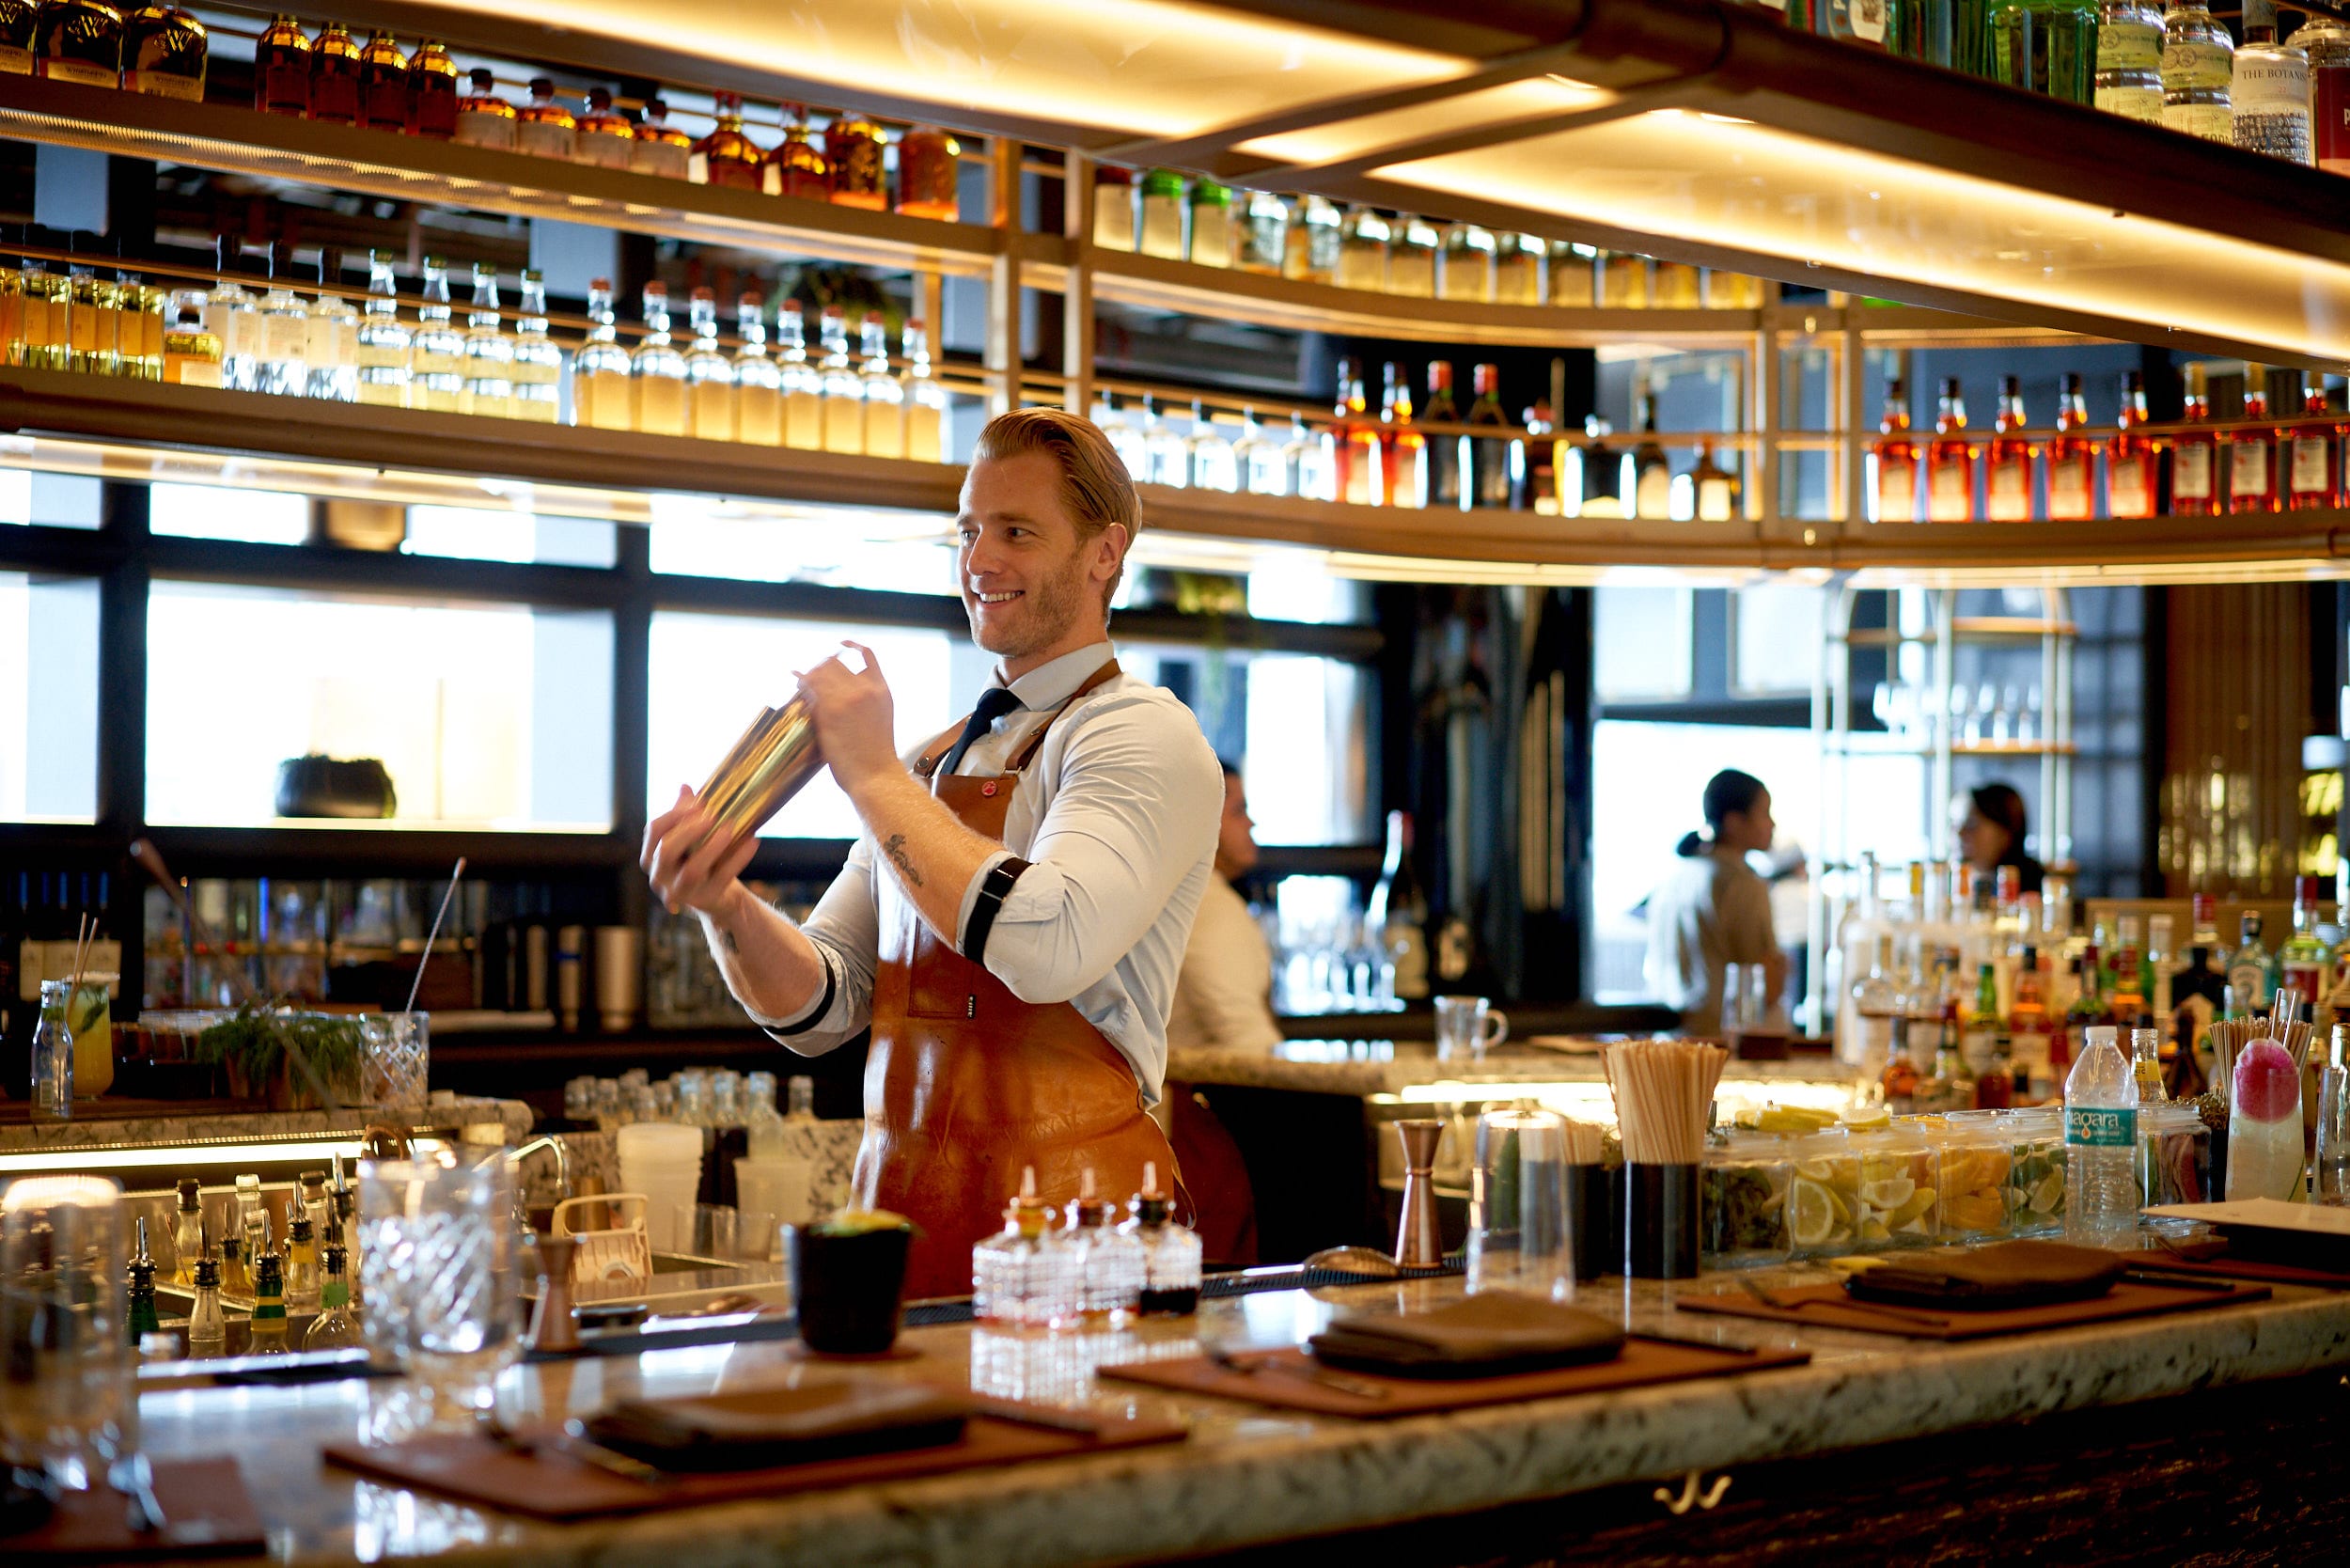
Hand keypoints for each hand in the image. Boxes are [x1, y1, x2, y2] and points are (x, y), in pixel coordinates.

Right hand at [641, 785, 758, 916]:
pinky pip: (722, 878)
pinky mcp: (705, 899)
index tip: (697, 803)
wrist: (718, 898)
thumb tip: (685, 788)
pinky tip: (752, 841)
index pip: (654, 831)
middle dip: (688, 831)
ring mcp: (681, 891)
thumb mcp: (689, 840)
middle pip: (666, 851)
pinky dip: (738, 859)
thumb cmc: (699, 861)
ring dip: (712, 847)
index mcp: (651, 856)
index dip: (674, 815)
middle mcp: (660, 876)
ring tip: (730, 828)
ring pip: (692, 871)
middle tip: (711, 816)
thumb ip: (684, 815)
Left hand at [795, 642, 900, 793]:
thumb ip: (868, 702)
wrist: (875, 775)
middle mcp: (864, 688)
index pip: (866, 654)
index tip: (841, 645)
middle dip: (821, 667)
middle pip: (835, 662)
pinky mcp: (828, 710)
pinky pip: (809, 687)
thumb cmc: (875, 757)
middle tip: (811, 678)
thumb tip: (846, 698)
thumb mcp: (881, 720)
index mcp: (881, 690)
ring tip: (800, 682)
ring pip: (819, 670)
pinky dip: (800, 683)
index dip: (851, 646)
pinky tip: (795, 682)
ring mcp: (846, 697)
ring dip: (808, 675)